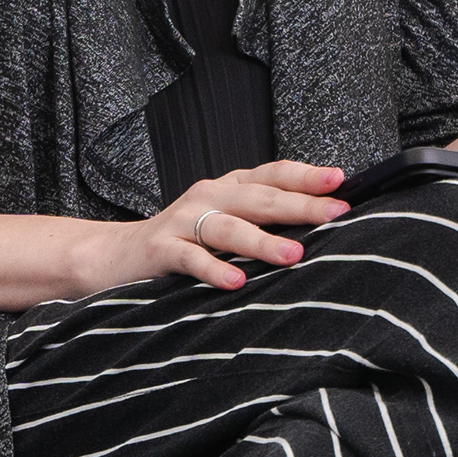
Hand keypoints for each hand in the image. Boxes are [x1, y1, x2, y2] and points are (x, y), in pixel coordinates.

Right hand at [91, 160, 349, 292]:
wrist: (115, 255)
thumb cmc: (182, 242)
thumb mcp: (224, 224)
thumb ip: (262, 222)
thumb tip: (321, 229)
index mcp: (228, 188)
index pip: (273, 174)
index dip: (306, 176)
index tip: (342, 182)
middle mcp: (208, 197)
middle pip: (259, 197)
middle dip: (300, 205)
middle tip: (335, 214)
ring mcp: (183, 221)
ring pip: (229, 228)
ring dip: (262, 240)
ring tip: (293, 254)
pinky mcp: (161, 249)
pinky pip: (191, 258)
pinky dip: (214, 269)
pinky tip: (235, 281)